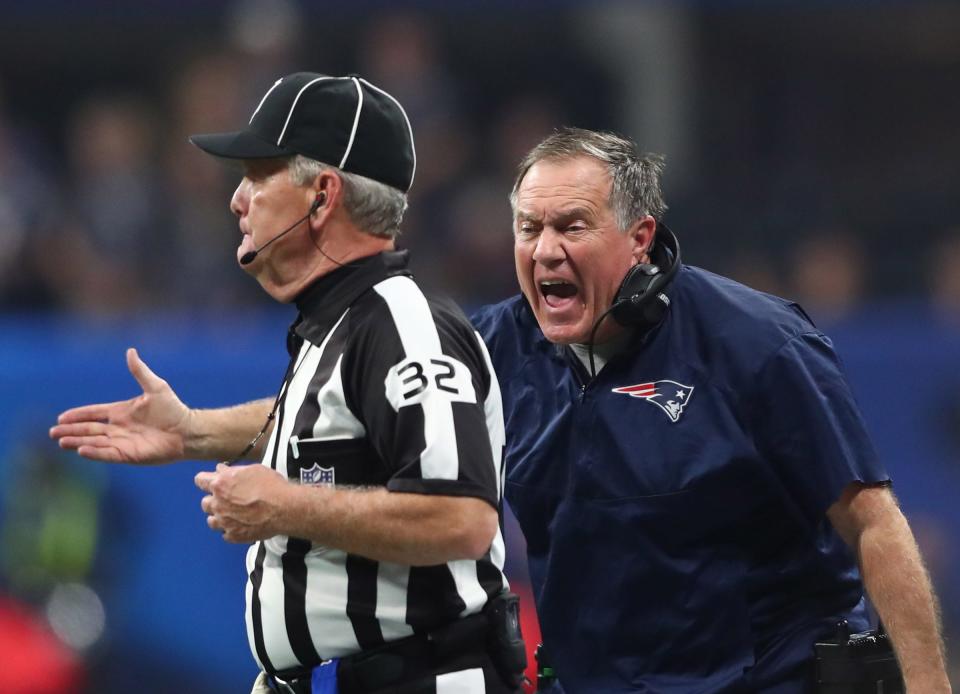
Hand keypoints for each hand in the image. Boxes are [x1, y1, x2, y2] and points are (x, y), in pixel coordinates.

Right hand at [50, 348, 190, 464]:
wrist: (188, 430)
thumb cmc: (173, 409)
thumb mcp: (155, 387)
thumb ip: (140, 371)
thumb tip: (131, 351)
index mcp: (121, 412)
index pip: (94, 413)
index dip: (78, 415)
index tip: (61, 417)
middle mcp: (119, 428)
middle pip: (89, 429)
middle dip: (71, 431)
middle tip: (53, 433)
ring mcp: (123, 442)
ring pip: (94, 442)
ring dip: (78, 441)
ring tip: (61, 442)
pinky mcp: (129, 455)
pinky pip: (108, 454)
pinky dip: (95, 452)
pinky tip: (81, 450)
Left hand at [195, 463, 290, 542]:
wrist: (283, 508)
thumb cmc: (271, 486)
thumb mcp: (252, 470)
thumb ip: (232, 471)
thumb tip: (220, 470)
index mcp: (220, 485)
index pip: (200, 481)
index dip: (205, 480)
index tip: (209, 482)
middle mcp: (218, 504)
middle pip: (205, 503)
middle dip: (214, 500)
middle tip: (227, 499)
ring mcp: (224, 522)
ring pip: (211, 521)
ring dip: (219, 516)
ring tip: (232, 514)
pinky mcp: (233, 535)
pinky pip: (225, 534)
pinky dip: (230, 529)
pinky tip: (240, 524)